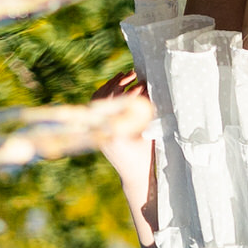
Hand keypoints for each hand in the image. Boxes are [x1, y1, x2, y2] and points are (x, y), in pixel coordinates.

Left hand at [90, 68, 155, 188]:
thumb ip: (146, 111)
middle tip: (134, 74)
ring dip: (111, 85)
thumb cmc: (147, 154)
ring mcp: (97, 129)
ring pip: (98, 99)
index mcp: (118, 132)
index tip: (143, 82)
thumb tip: (146, 87)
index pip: (122, 103)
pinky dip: (105, 93)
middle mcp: (103, 129)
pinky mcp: (96, 128)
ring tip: (125, 76)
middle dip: (120, 83)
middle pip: (106, 97)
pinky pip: (96, 105)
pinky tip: (117, 86)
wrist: (134, 173)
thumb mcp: (151, 132)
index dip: (133, 90)